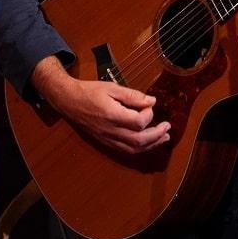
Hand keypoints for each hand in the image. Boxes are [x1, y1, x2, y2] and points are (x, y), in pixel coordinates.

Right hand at [34, 60, 171, 157]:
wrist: (69, 101)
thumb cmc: (90, 92)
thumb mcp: (112, 88)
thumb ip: (133, 96)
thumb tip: (152, 101)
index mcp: (112, 115)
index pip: (139, 122)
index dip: (148, 114)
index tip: (148, 105)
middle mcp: (111, 130)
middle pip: (139, 140)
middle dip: (157, 135)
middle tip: (167, 127)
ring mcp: (108, 138)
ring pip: (134, 149)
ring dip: (152, 145)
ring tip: (164, 138)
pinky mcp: (106, 142)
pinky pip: (126, 150)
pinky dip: (140, 148)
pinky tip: (149, 142)